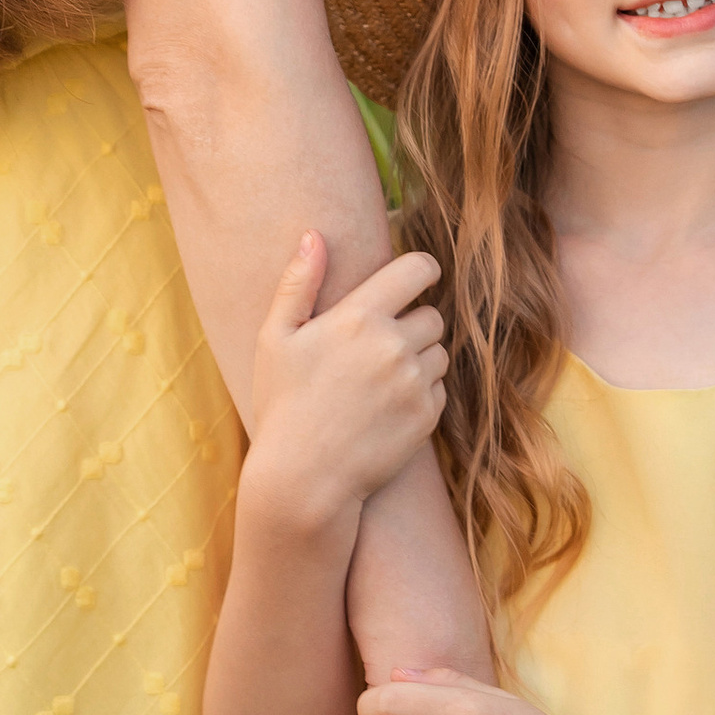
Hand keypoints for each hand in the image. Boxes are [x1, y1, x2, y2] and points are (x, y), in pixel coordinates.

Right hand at [242, 231, 446, 538]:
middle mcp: (394, 346)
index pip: (418, 269)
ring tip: (381, 380)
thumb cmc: (283, 405)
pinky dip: (423, 393)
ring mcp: (415, 384)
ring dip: (421, 359)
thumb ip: (298, 283)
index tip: (416, 277)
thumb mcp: (275, 339)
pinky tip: (388, 408)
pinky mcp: (427, 417)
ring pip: (439, 353)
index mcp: (359, 317)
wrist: (304, 480)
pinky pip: (440, 389)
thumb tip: (314, 235)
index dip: (422, 268)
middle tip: (380, 345)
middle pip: (432, 315)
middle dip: (413, 323)